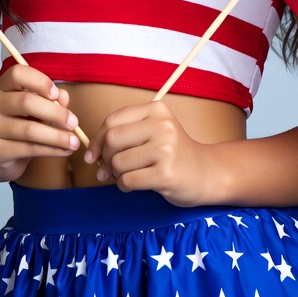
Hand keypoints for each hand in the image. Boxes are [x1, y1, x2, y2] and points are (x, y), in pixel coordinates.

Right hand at [0, 65, 80, 181]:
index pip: (18, 74)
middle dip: (55, 113)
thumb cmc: (16, 126)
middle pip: (26, 102)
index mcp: (0, 87)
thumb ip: (49, 100)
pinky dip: (52, 150)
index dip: (40, 81)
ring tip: (74, 141)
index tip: (57, 94)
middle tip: (74, 123)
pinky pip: (29, 149)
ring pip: (29, 130)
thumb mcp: (33, 110)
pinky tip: (64, 150)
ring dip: (57, 136)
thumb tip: (64, 97)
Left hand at [83, 100, 215, 206]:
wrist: (206, 172)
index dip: (97, 139)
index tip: (93, 155)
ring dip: (115, 174)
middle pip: (112, 140)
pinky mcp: (166, 173)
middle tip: (108, 170)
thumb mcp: (153, 131)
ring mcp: (166, 149)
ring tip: (126, 176)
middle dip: (105, 158)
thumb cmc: (173, 152)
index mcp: (156, 109)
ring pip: (118, 162)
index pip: (112, 120)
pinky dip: (124, 186)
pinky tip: (134, 184)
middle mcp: (162, 126)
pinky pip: (128, 181)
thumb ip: (125, 133)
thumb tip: (91, 152)